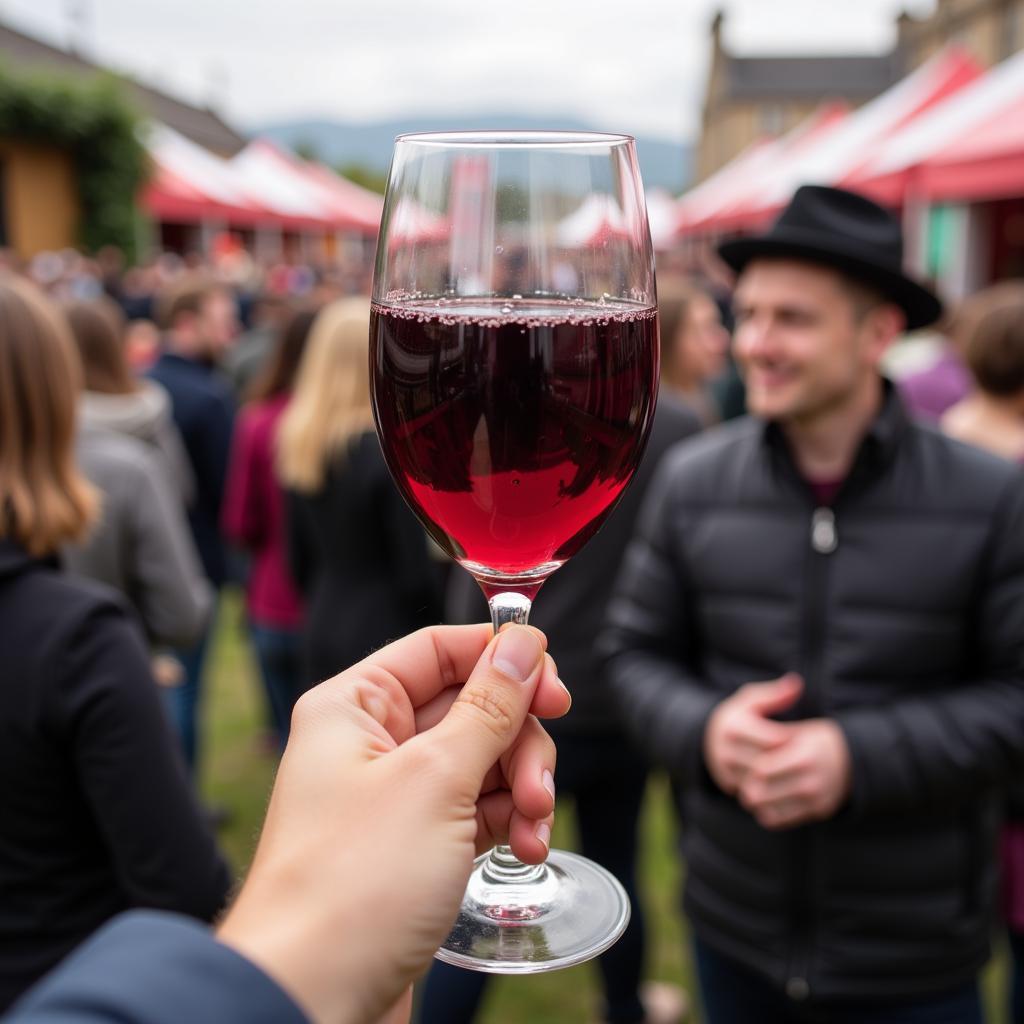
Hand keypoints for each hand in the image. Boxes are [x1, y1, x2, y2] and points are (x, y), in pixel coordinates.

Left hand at [216, 623, 569, 1023]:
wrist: (310, 1000)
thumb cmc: (352, 883)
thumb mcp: (436, 779)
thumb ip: (489, 707)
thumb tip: (525, 644)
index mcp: (357, 705)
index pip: (441, 650)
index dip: (502, 660)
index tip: (554, 687)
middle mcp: (373, 742)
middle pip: (472, 706)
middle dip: (518, 741)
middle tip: (539, 781)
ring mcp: (396, 796)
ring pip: (483, 760)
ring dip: (521, 786)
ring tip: (534, 827)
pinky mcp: (416, 844)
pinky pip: (478, 809)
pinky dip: (509, 822)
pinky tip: (526, 848)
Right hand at [703, 673, 802, 794]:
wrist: (707, 736)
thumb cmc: (738, 716)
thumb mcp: (751, 700)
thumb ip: (774, 694)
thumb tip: (797, 685)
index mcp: (734, 726)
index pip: (773, 739)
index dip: (793, 740)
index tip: (806, 739)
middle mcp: (726, 748)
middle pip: (767, 761)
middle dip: (789, 761)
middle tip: (807, 759)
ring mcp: (725, 768)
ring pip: (761, 780)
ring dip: (782, 778)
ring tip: (800, 771)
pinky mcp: (727, 783)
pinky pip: (754, 792)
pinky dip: (771, 790)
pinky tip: (786, 784)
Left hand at [738, 718, 851, 829]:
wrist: (854, 760)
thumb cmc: (818, 741)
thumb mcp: (801, 732)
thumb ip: (774, 739)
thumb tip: (745, 746)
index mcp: (803, 756)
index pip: (762, 768)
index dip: (749, 767)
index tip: (745, 763)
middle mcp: (811, 780)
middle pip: (761, 791)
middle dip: (747, 786)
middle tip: (743, 781)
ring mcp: (815, 799)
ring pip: (767, 808)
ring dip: (755, 802)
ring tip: (752, 792)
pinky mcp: (818, 811)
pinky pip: (781, 820)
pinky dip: (767, 813)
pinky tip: (767, 802)